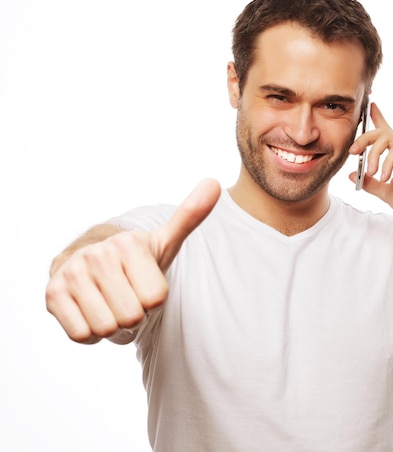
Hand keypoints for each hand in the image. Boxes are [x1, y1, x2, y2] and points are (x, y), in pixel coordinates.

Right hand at [46, 179, 220, 343]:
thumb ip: (190, 216)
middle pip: (131, 317)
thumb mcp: (165, 241)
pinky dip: (89, 333)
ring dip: (111, 326)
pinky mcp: (52, 295)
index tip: (143, 283)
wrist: (87, 263)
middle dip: (133, 316)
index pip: (156, 299)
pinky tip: (89, 310)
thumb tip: (214, 183)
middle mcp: (97, 255)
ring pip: (106, 329)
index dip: (153, 300)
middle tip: (125, 296)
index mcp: (128, 243)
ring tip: (108, 302)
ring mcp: (72, 274)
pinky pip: (81, 335)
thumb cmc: (134, 259)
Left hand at [349, 103, 392, 224]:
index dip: (377, 118)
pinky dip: (387, 162)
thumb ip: (370, 183)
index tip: (370, 106)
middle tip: (353, 151)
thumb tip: (351, 174)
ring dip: (374, 154)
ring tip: (372, 173)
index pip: (385, 133)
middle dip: (363, 139)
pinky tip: (385, 176)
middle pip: (380, 132)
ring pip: (386, 138)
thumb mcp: (386, 192)